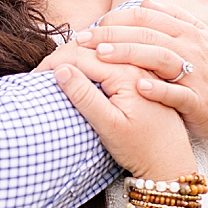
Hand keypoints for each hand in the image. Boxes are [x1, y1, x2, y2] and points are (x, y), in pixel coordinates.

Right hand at [45, 47, 193, 179]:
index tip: (35, 76)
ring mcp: (141, 64)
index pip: (81, 55)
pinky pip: (114, 53)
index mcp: (126, 72)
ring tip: (56, 67)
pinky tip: (81, 65)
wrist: (171, 161)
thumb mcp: (109, 128)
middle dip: (63, 55)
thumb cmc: (141, 149)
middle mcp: (136, 61)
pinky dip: (93, 55)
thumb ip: (85, 97)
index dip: (54, 62)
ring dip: (77, 52)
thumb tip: (61, 69)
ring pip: (103, 46)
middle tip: (41, 72)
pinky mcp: (143, 71)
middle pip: (91, 45)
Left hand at [74, 6, 207, 144]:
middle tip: (82, 39)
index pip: (146, 16)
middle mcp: (193, 47)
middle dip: (112, 33)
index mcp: (188, 30)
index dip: (116, 17)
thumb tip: (145, 2)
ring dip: (129, 54)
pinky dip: (158, 89)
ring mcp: (197, 73)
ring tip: (101, 55)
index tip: (89, 24)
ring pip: (160, 58)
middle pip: (148, 33)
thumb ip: (170, 20)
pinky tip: (138, 87)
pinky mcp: (198, 100)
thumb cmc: (203, 74)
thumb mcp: (192, 41)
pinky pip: (177, 92)